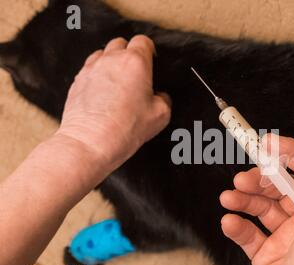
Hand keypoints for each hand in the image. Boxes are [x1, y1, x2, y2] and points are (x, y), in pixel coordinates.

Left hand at [56, 35, 170, 171]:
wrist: (91, 142)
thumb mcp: (161, 115)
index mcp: (136, 63)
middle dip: (129, 54)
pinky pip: (89, 69)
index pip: (143, 41)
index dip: (149, 50)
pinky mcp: (77, 81)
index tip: (151, 62)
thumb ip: (164, 99)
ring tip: (118, 83)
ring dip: (112, 63)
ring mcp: (91, 69)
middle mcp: (112, 60)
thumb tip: (160, 96)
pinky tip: (103, 93)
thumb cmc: (125, 128)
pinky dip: (97, 75)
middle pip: (121, 43)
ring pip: (103, 54)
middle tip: (136, 74)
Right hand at [220, 135, 293, 264]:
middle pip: (280, 188)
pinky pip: (248, 231)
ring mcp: (285, 237)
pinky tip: (230, 223)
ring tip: (229, 198)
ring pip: (261, 207)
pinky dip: (237, 225)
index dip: (288, 153)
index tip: (267, 143)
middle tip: (242, 178)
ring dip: (243, 200)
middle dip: (259, 180)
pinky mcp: (266, 252)